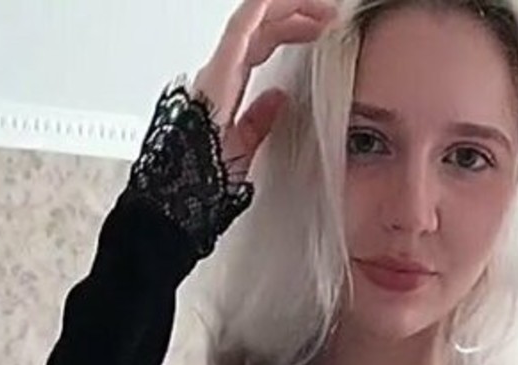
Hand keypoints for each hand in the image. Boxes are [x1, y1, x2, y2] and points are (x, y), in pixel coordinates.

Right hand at [191, 0, 339, 179]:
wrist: (188, 191)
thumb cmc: (207, 177)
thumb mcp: (246, 147)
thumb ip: (260, 120)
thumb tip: (279, 98)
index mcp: (228, 85)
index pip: (263, 43)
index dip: (292, 30)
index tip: (321, 30)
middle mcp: (222, 70)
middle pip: (263, 27)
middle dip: (298, 15)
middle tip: (330, 16)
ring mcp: (220, 66)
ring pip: (256, 19)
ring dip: (290, 8)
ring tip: (323, 9)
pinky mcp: (221, 68)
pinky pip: (244, 25)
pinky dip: (264, 7)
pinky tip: (285, 1)